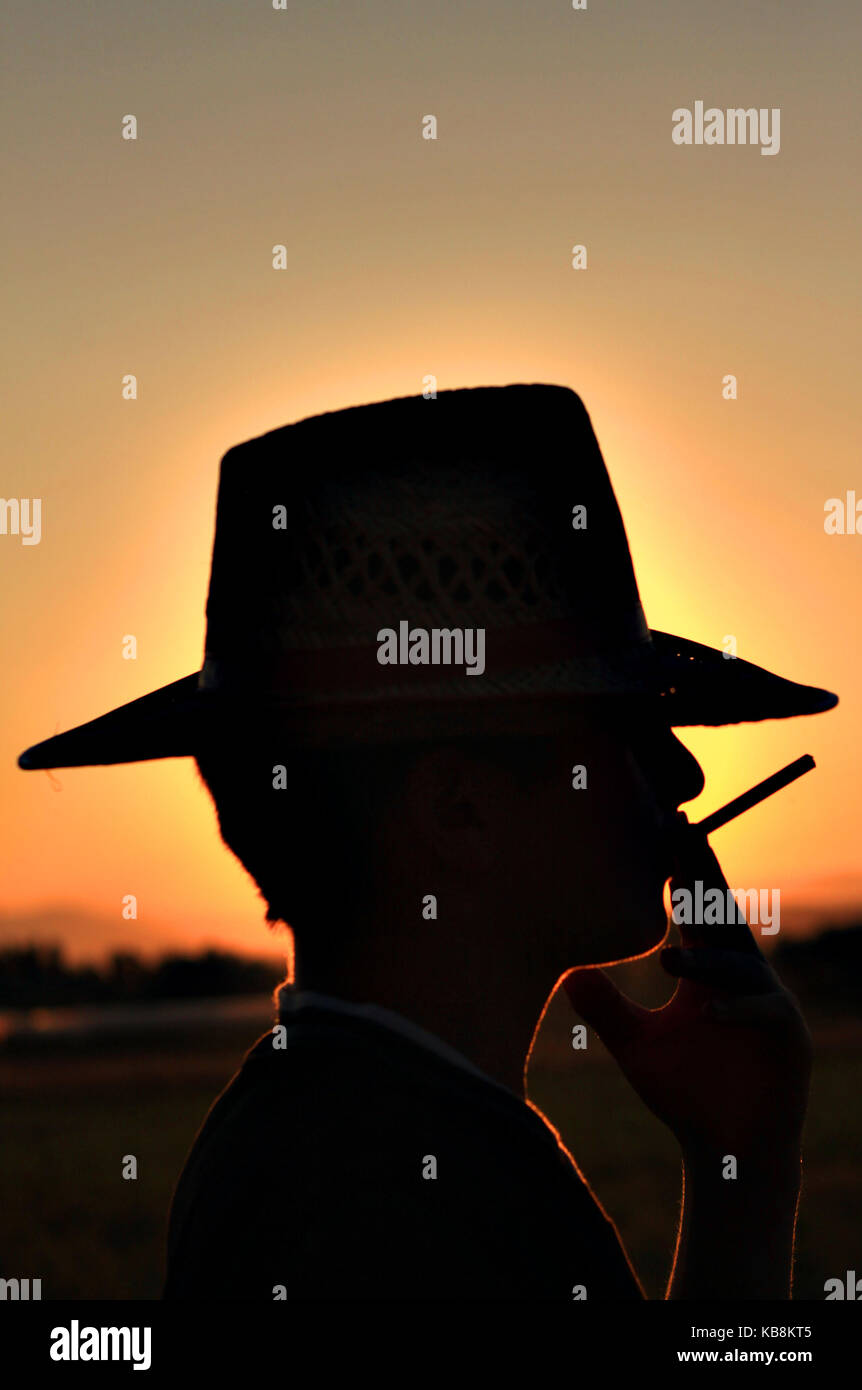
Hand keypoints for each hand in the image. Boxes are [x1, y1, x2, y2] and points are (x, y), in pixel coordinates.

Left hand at [563, 822, 811, 1157]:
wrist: (725, 1150)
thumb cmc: (684, 1093)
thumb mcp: (635, 1045)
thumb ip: (605, 1007)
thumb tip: (566, 970)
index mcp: (707, 970)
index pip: (694, 910)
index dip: (682, 869)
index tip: (665, 827)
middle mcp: (740, 976)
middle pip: (722, 916)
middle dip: (703, 875)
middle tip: (682, 833)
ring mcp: (767, 1002)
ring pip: (742, 964)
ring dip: (708, 959)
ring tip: (668, 960)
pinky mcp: (786, 1037)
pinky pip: (765, 1013)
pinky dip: (736, 1009)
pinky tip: (707, 1013)